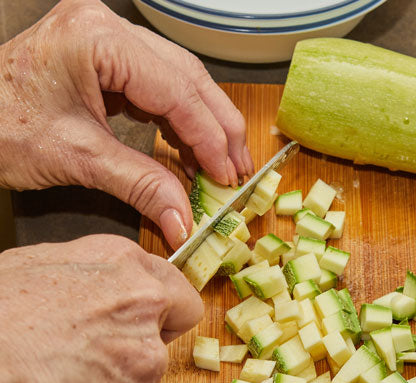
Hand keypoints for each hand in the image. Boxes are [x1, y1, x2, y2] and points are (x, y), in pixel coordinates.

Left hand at [0, 0, 253, 248]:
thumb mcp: (77, 159)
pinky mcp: (104, 60)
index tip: (228, 176)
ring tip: (222, 166)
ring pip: (178, 80)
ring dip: (204, 125)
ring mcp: (105, 41)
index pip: (175, 89)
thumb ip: (141, 186)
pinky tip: (190, 152)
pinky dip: (178, 123)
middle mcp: (105, 28)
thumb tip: (185, 221)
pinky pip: (156, 89)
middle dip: (217, 128)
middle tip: (239, 170)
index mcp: (96, 39)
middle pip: (187, 77)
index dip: (210, 137)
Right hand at [0, 235, 202, 382]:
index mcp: (126, 275)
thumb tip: (95, 289)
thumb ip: (89, 278)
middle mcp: (144, 323)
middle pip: (154, 348)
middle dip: (125, 357)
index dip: (161, 315)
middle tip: (76, 360)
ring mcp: (141, 376)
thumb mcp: (34, 266)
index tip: (146, 325)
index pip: (181, 300)